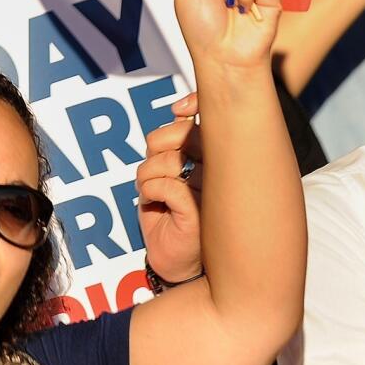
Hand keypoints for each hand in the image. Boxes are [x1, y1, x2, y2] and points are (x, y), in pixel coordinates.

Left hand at [136, 92, 202, 282]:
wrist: (172, 259)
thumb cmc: (168, 213)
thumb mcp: (165, 171)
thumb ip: (171, 144)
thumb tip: (181, 109)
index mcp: (214, 159)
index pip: (205, 122)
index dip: (194, 105)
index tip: (179, 108)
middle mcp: (218, 172)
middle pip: (182, 134)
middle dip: (157, 145)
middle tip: (151, 168)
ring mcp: (211, 192)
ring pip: (169, 160)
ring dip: (146, 174)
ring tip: (150, 190)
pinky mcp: (198, 212)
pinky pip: (166, 185)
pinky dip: (149, 190)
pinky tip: (153, 201)